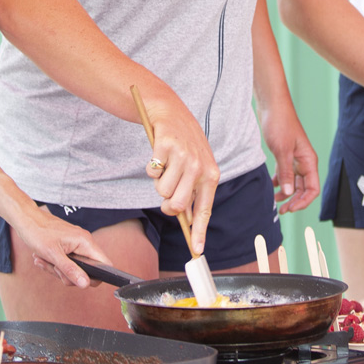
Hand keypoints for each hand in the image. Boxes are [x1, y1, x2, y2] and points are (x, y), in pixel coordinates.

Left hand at [21, 206, 112, 287]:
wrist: (25, 219)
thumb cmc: (38, 232)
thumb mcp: (53, 255)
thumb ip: (70, 270)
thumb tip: (85, 284)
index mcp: (85, 242)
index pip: (104, 264)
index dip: (95, 276)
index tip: (77, 279)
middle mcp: (83, 243)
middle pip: (87, 270)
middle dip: (68, 274)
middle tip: (54, 268)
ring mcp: (75, 244)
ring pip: (74, 267)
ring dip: (57, 269)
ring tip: (43, 260)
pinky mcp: (67, 246)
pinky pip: (65, 262)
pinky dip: (54, 264)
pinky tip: (41, 258)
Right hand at [138, 94, 219, 253]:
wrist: (171, 112)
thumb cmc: (185, 145)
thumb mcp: (197, 166)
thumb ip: (193, 191)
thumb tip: (186, 219)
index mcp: (211, 175)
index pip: (204, 210)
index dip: (199, 232)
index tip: (197, 250)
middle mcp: (199, 167)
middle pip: (176, 206)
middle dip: (167, 204)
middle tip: (167, 193)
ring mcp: (182, 157)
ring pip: (162, 191)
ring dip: (159, 183)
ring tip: (167, 167)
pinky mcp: (165, 147)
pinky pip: (152, 173)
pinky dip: (152, 168)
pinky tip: (159, 156)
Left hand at [260, 103, 320, 213]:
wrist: (272, 105)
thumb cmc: (280, 123)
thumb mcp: (282, 150)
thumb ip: (286, 172)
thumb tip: (289, 193)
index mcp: (309, 161)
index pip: (312, 189)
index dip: (303, 202)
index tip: (289, 209)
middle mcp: (304, 162)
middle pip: (303, 189)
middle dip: (294, 201)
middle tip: (280, 210)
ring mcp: (294, 158)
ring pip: (294, 182)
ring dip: (286, 193)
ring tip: (273, 201)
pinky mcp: (285, 155)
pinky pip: (285, 174)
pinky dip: (279, 182)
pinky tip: (270, 186)